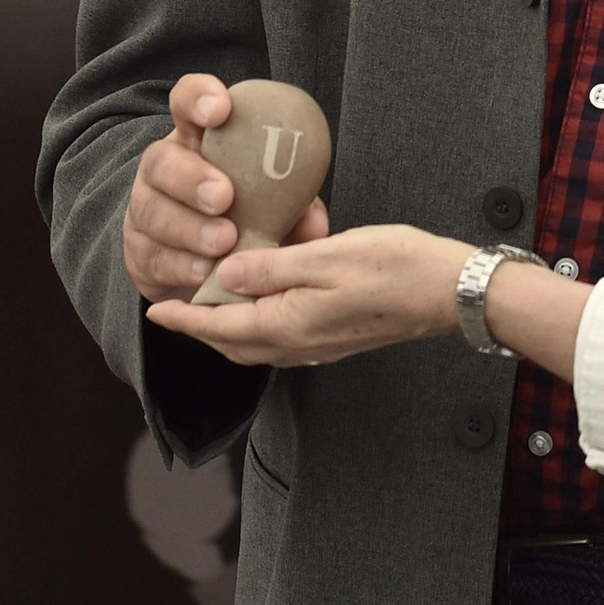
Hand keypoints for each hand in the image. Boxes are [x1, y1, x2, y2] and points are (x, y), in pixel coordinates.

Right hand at [123, 72, 328, 304]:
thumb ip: (294, 205)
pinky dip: (180, 264)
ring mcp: (146, 208)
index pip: (186, 100)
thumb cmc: (246, 215)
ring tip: (223, 242)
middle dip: (191, 177)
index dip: (198, 97)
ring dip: (189, 227)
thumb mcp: (273, 203)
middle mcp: (165, 167)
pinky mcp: (138, 251)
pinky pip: (152, 255)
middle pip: (161, 159)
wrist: (203, 265)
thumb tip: (313, 222)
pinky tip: (203, 271)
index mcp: (198, 138)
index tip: (221, 110)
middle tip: (224, 197)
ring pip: (151, 210)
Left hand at [146, 227, 472, 367]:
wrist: (448, 293)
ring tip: (212, 305)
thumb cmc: (394, 267)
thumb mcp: (327, 255)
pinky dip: (256, 328)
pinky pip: (279, 342)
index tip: (155, 311)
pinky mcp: (336, 341)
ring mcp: (319, 348)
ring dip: (227, 330)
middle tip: (176, 308)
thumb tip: (225, 273)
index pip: (219, 327)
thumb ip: (271, 266)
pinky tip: (263, 305)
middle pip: (232, 344)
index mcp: (288, 325)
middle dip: (201, 329)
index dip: (185, 318)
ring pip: (255, 345)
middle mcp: (298, 346)